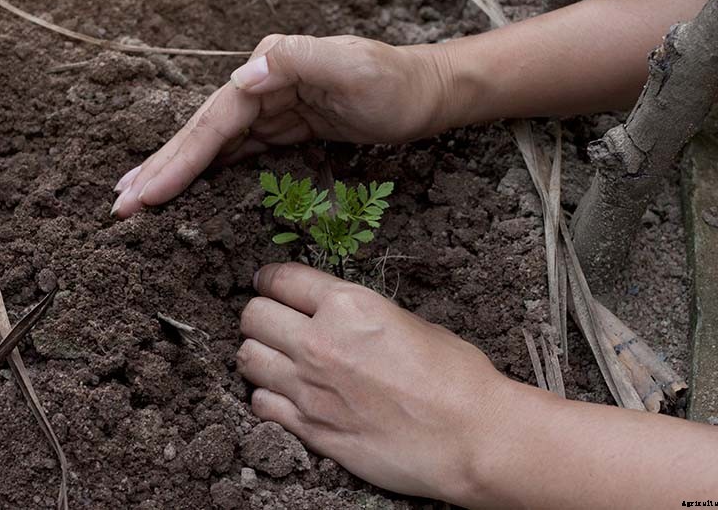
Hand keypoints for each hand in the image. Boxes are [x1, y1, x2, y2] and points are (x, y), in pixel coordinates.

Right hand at [110, 34, 452, 217]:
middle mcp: (262, 85)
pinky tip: (188, 186)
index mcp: (270, 68)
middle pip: (202, 133)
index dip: (178, 159)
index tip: (144, 193)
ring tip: (139, 198)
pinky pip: (237, 152)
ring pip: (214, 145)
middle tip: (120, 205)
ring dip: (176, 172)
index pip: (214, 121)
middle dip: (162, 170)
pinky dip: (208, 170)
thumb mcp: (352, 65)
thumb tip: (242, 76)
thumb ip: (298, 61)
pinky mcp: (284, 127)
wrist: (425, 94)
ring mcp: (272, 108)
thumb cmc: (394, 81)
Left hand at [236, 262, 515, 504]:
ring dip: (259, 354)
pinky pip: (261, 403)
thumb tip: (340, 318)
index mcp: (348, 305)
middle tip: (274, 322)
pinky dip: (267, 396)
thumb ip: (360, 316)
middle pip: (253, 316)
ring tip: (277, 358)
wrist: (469, 437)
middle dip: (260, 315)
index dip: (269, 279)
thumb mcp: (409, 322)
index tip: (267, 283)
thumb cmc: (456, 378)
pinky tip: (285, 395)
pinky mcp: (310, 428)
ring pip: (248, 357)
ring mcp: (309, 388)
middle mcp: (319, 342)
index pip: (281, 280)